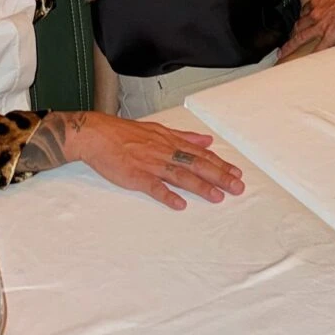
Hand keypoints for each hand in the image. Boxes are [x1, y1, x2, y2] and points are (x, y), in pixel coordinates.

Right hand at [81, 116, 244, 209]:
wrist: (98, 135)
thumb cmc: (126, 133)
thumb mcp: (159, 129)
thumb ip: (184, 137)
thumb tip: (206, 140)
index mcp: (170, 141)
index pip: (201, 154)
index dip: (220, 164)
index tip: (236, 172)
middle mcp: (165, 151)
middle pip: (196, 164)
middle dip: (219, 176)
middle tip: (237, 186)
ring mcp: (151, 163)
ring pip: (181, 175)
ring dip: (200, 186)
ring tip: (217, 197)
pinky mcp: (136, 176)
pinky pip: (154, 187)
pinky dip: (167, 195)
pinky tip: (180, 204)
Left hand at [278, 0, 334, 60]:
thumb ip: (331, 4)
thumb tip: (333, 9)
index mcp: (318, 2)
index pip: (303, 13)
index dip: (299, 21)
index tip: (297, 26)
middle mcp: (316, 13)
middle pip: (297, 27)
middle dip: (290, 35)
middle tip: (285, 43)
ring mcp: (321, 26)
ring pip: (300, 38)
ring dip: (290, 47)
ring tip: (283, 55)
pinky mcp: (330, 36)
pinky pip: (317, 49)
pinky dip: (310, 56)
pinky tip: (305, 62)